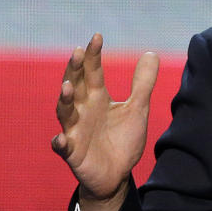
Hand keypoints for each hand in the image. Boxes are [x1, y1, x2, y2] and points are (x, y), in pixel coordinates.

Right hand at [51, 33, 158, 210]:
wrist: (117, 174)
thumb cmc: (122, 139)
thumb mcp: (137, 108)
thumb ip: (142, 83)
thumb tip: (151, 53)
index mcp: (97, 98)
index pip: (92, 72)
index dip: (93, 55)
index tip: (97, 36)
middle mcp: (82, 111)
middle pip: (75, 86)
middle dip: (74, 70)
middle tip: (77, 52)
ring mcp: (75, 131)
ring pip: (65, 112)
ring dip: (64, 100)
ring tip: (67, 87)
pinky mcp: (73, 153)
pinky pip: (62, 147)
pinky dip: (60, 143)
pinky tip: (60, 138)